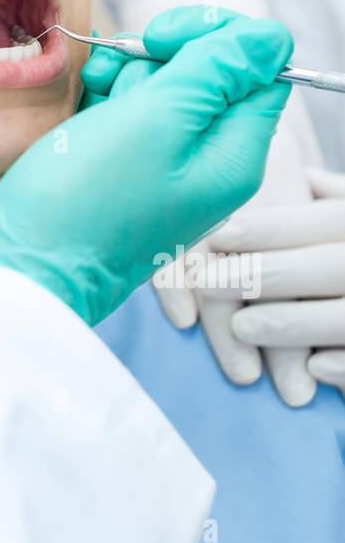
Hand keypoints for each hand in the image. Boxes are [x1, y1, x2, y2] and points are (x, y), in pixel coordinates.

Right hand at [0, 7, 291, 325]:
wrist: (20, 263)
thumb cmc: (84, 199)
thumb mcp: (155, 120)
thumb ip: (215, 71)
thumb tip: (268, 39)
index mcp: (233, 156)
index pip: (260, 67)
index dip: (215, 36)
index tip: (162, 38)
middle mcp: (208, 162)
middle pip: (209, 73)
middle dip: (159, 60)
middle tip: (120, 81)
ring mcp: (166, 166)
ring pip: (163, 88)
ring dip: (125, 77)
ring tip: (93, 98)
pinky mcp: (127, 168)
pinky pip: (130, 112)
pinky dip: (105, 99)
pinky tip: (82, 107)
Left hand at [216, 167, 344, 404]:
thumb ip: (335, 196)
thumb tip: (301, 175)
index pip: (325, 221)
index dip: (272, 227)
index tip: (218, 233)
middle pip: (333, 267)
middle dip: (267, 275)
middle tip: (209, 282)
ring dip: (293, 323)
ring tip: (239, 328)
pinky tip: (312, 367)